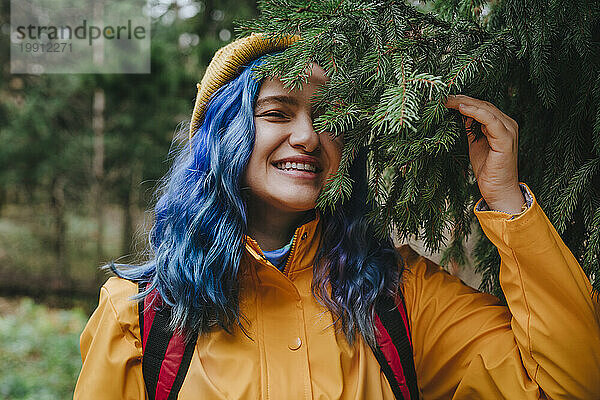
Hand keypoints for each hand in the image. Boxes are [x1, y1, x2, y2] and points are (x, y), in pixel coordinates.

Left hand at [444, 94, 524, 213]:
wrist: (498, 190)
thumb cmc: (487, 169)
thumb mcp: (476, 143)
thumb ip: (472, 128)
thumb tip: (461, 113)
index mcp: (501, 124)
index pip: (482, 106)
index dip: (464, 100)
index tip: (446, 98)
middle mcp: (508, 124)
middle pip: (483, 104)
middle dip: (462, 99)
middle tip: (444, 95)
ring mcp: (509, 131)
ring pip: (486, 109)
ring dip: (465, 103)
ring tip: (448, 100)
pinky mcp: (505, 139)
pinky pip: (489, 120)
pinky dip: (475, 112)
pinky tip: (461, 109)